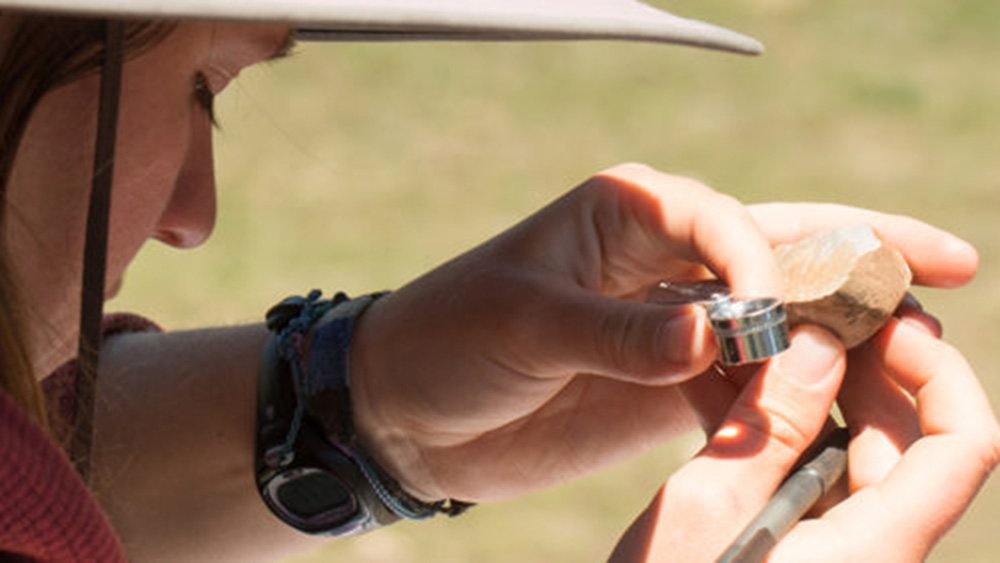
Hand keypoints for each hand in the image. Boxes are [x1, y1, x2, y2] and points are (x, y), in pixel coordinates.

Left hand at [346, 163, 978, 502]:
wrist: (409, 408)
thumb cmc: (448, 339)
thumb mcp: (522, 325)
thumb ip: (617, 332)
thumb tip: (714, 332)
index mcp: (627, 211)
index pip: (725, 220)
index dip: (766, 262)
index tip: (776, 319)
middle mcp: (662, 259)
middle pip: (778, 251)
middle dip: (858, 259)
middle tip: (943, 268)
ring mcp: (673, 323)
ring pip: (777, 323)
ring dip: (838, 342)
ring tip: (913, 358)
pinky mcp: (668, 383)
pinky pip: (748, 385)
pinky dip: (790, 401)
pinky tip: (836, 419)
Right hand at [611, 313, 999, 561]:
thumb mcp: (704, 511)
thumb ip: (769, 427)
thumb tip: (818, 345)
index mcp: (876, 549)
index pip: (961, 446)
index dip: (937, 371)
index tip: (880, 322)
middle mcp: (872, 550)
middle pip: (905, 440)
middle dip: (861, 366)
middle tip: (805, 308)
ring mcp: (831, 549)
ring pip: (845, 451)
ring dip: (804, 390)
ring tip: (751, 335)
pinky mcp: (792, 548)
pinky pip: (801, 474)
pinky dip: (771, 428)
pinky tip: (722, 382)